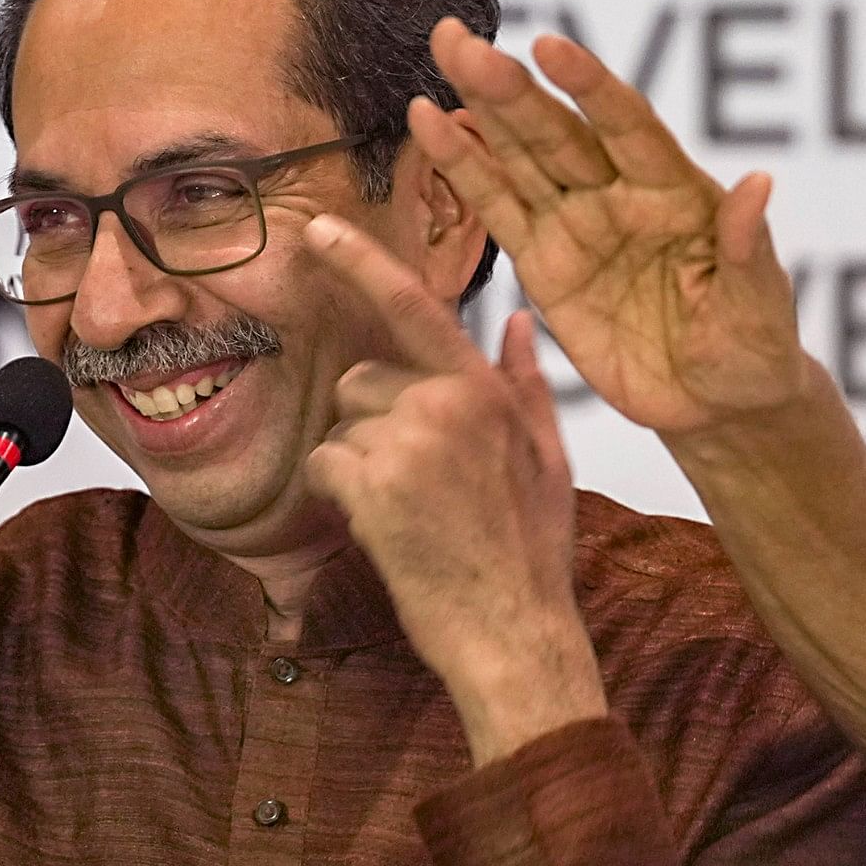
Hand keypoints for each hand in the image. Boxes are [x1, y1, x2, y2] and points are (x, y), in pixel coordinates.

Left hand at [297, 212, 607, 765]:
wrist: (515, 633)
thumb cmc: (530, 554)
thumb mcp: (547, 459)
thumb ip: (525, 383)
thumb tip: (518, 322)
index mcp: (486, 389)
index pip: (414, 306)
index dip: (360, 263)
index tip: (318, 232)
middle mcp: (447, 401)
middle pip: (363, 381)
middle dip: (372, 426)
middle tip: (416, 487)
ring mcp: (410, 441)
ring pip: (343, 425)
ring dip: (359, 465)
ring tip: (409, 512)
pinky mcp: (375, 484)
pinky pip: (326, 466)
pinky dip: (340, 497)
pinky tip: (384, 529)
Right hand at [414, 20, 815, 437]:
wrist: (714, 403)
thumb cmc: (752, 348)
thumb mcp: (759, 304)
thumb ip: (747, 247)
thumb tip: (760, 183)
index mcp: (676, 192)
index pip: (628, 127)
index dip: (590, 88)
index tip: (551, 48)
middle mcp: (619, 194)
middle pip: (558, 132)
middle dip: (509, 86)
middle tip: (459, 39)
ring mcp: (577, 224)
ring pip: (520, 157)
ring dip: (479, 108)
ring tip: (443, 54)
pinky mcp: (543, 264)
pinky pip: (497, 209)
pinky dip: (463, 167)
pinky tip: (430, 125)